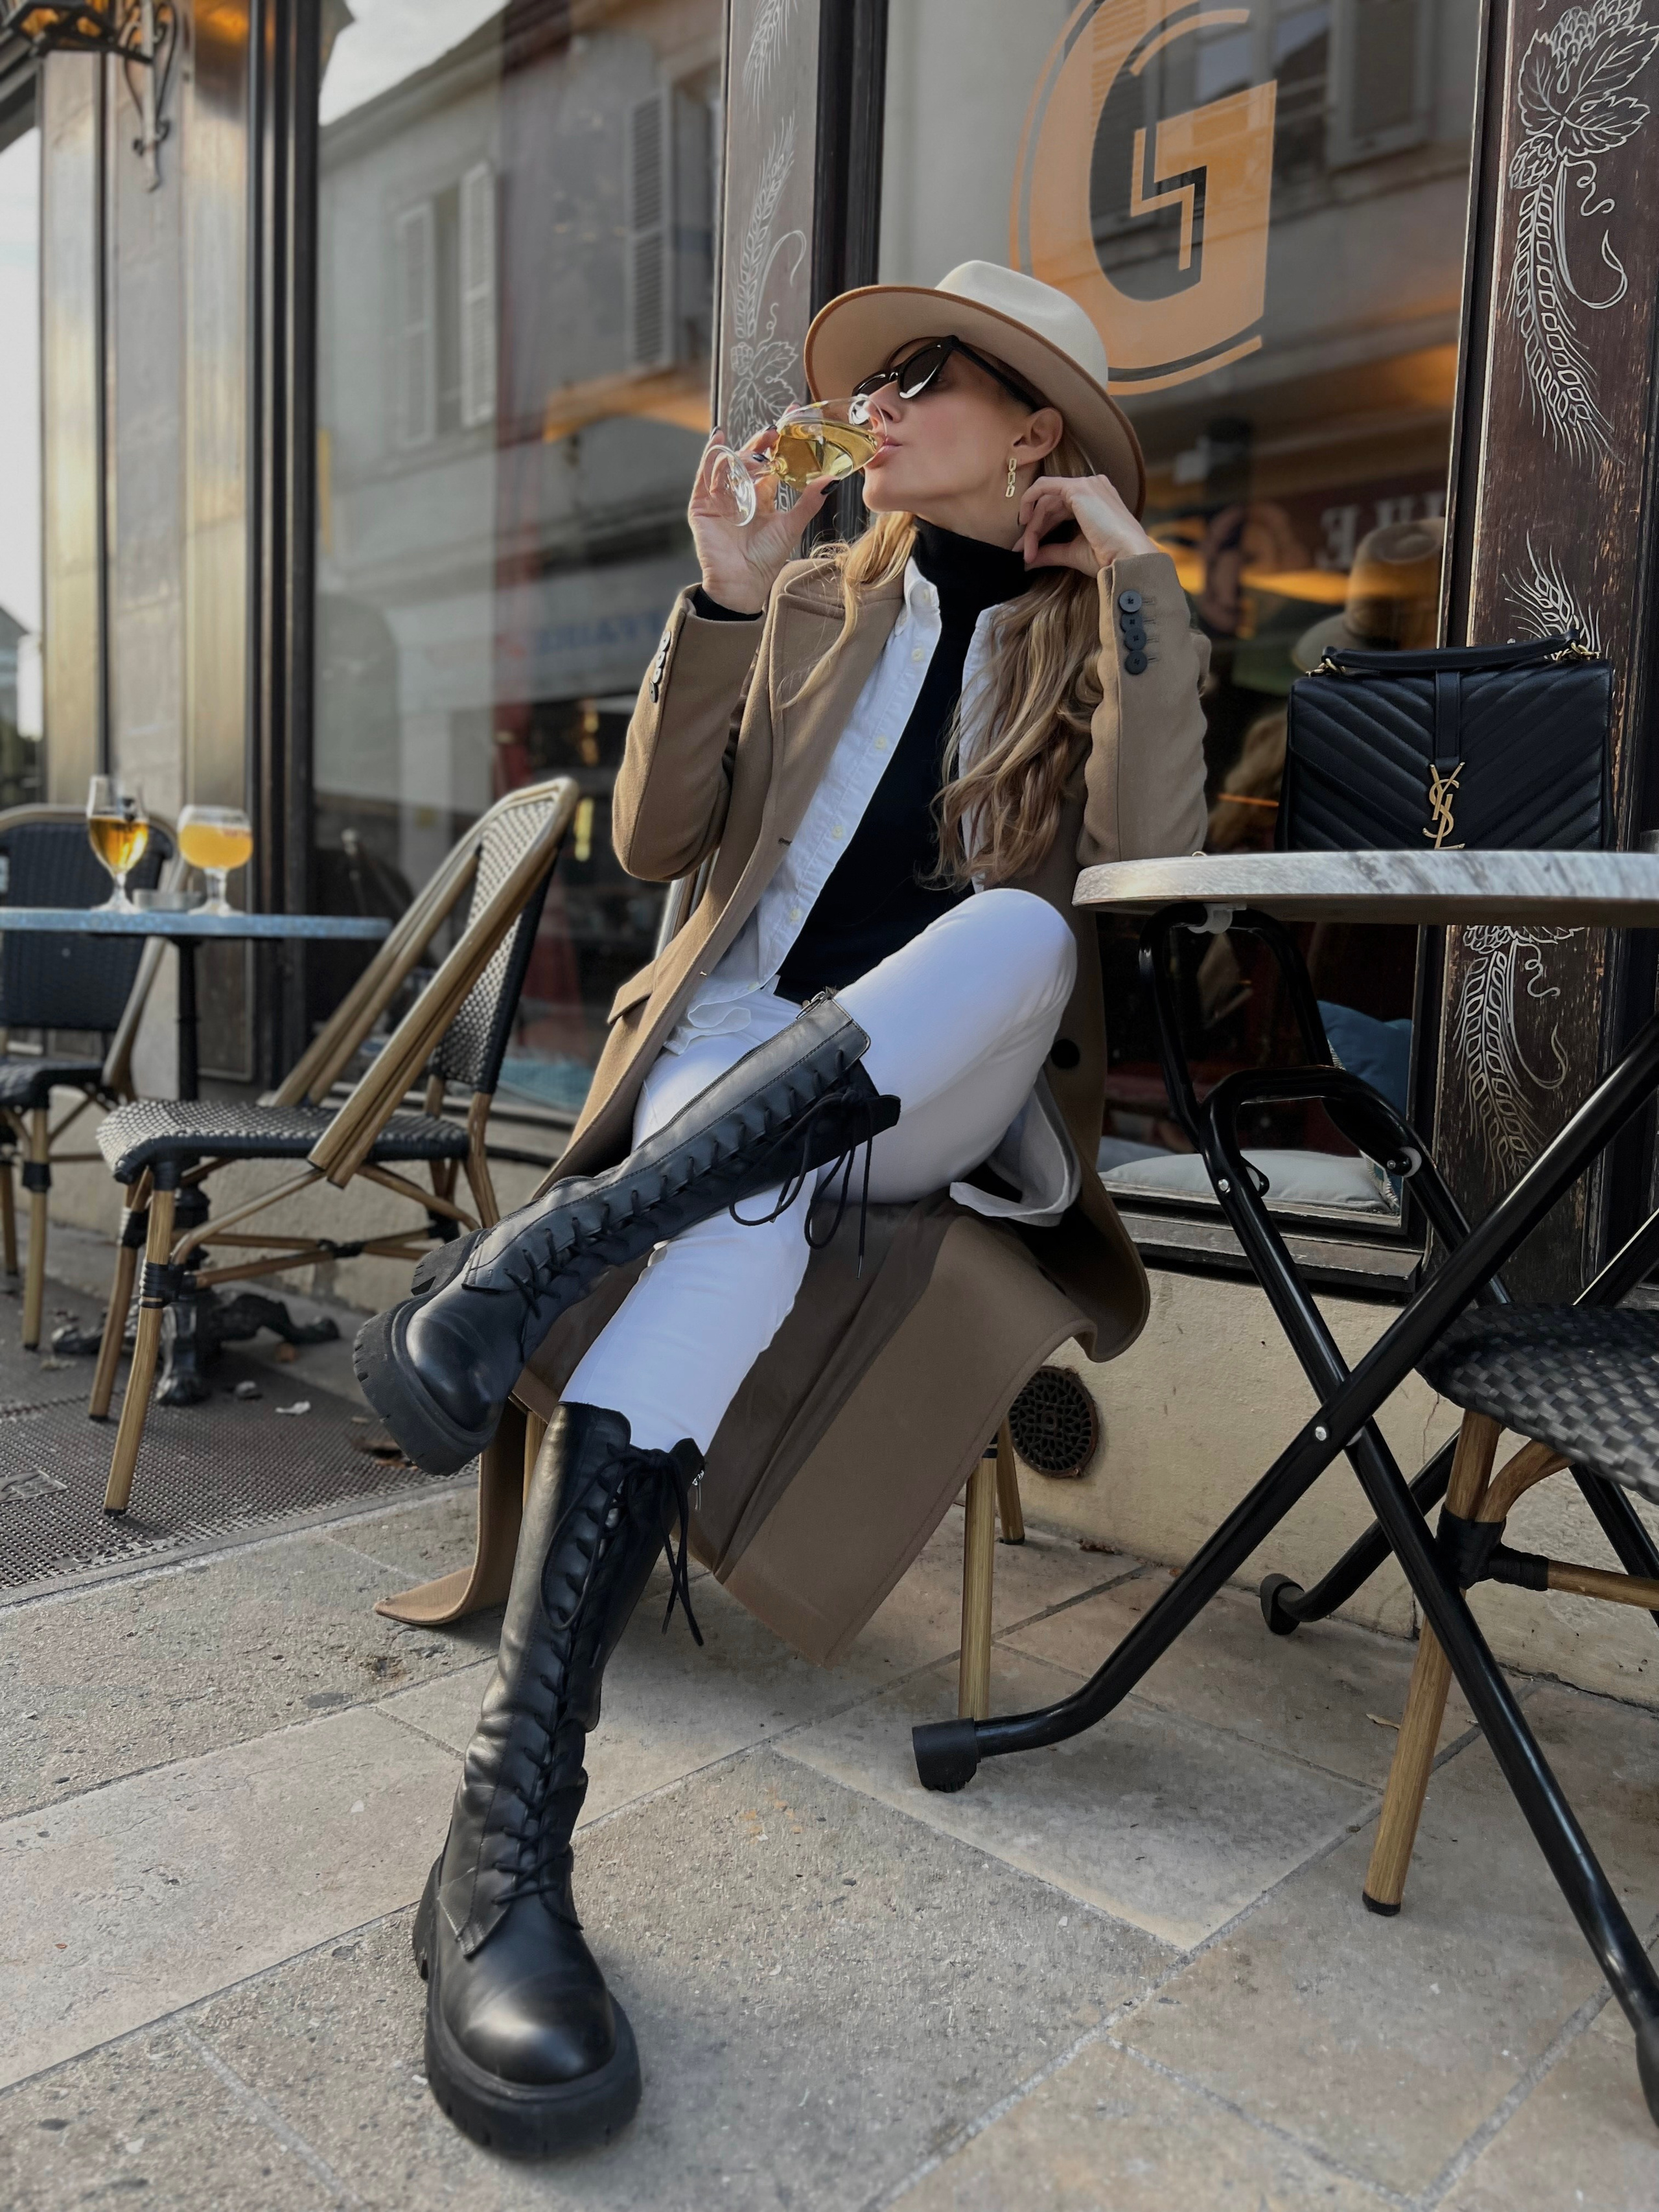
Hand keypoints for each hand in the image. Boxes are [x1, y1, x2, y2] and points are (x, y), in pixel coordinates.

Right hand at [688, 426, 830, 613]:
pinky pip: (704, 476)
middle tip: (774, 431)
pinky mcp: (702, 505)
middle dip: (761, 442)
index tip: (791, 419)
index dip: (779, 442)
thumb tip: (833, 479)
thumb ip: (809, 501)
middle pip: (749, 458)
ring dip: (743, 452)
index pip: (771, 462)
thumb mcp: (791, 525)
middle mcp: (741, 493)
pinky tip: (719, 439)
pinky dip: (710, 456)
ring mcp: (720, 498)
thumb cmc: (766, 559)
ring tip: (757, 449)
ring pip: (729, 464)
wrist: (742, 584)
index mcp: (762, 496)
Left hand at [1015, 473, 1156, 576]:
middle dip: (1034, 530)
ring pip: (1046, 501)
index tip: (1029, 552)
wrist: (1128, 558)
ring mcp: (1087, 485)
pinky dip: (1029, 502)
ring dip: (1033, 527)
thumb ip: (1050, 552)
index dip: (1041, 530)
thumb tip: (1027, 561)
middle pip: (1051, 505)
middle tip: (1023, 554)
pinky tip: (1024, 523)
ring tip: (1027, 552)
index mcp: (1095, 501)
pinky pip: (1043, 487)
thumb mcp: (1073, 553)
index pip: (1060, 510)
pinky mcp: (1078, 488)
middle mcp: (1092, 487)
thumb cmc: (1108, 557)